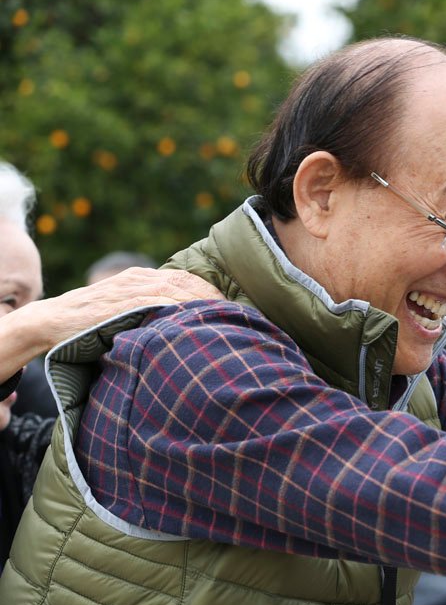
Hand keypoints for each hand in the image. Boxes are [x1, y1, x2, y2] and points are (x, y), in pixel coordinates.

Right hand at [0, 268, 222, 383]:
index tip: (231, 307)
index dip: (210, 292)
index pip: (186, 279)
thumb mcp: (125, 309)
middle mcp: (139, 278)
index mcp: (142, 277)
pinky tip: (193, 321)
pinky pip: (155, 302)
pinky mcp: (119, 303)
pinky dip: (178, 309)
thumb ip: (151, 311)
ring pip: (176, 289)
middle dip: (212, 297)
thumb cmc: (92, 321)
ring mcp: (128, 288)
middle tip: (234, 315)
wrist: (52, 320)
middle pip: (187, 282)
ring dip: (201, 303)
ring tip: (222, 318)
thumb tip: (183, 327)